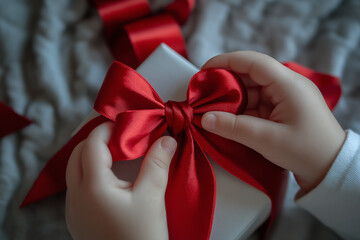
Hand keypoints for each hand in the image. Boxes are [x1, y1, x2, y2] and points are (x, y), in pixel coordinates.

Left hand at [65, 122, 176, 239]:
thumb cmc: (142, 235)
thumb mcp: (152, 197)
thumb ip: (158, 163)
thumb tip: (168, 138)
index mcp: (92, 187)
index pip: (91, 145)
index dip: (106, 129)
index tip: (123, 122)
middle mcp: (76, 197)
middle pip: (77, 155)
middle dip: (96, 141)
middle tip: (120, 136)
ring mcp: (73, 210)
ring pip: (74, 171)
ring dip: (91, 156)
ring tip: (116, 153)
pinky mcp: (77, 219)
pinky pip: (77, 186)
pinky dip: (90, 173)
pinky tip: (110, 177)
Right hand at [201, 51, 344, 191]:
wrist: (331, 169)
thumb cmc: (307, 152)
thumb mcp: (267, 140)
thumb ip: (234, 127)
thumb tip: (204, 118)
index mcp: (288, 84)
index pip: (253, 62)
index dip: (225, 62)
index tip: (204, 71)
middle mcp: (287, 86)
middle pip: (250, 75)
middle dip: (225, 84)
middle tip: (203, 96)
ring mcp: (285, 98)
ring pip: (251, 91)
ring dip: (232, 100)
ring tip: (212, 110)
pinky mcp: (283, 110)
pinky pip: (257, 104)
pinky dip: (242, 111)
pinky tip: (228, 119)